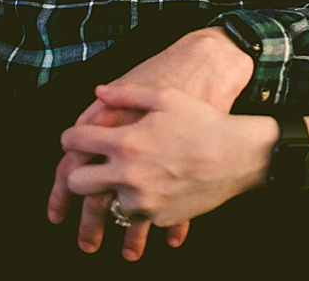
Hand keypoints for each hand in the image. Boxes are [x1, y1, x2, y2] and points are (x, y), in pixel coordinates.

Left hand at [46, 28, 252, 258]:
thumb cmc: (204, 121)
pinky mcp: (157, 217)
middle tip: (92, 167)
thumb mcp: (166, 97)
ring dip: (114, 189)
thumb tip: (99, 92)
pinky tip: (159, 187)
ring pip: (105, 202)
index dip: (70, 138)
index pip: (75, 142)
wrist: (238, 155)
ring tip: (136, 177)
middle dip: (76, 174)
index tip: (75, 140)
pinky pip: (137, 214)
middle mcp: (127, 174)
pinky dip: (143, 202)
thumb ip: (127, 93)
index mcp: (125, 142)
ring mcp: (141, 200)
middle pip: (75, 183)